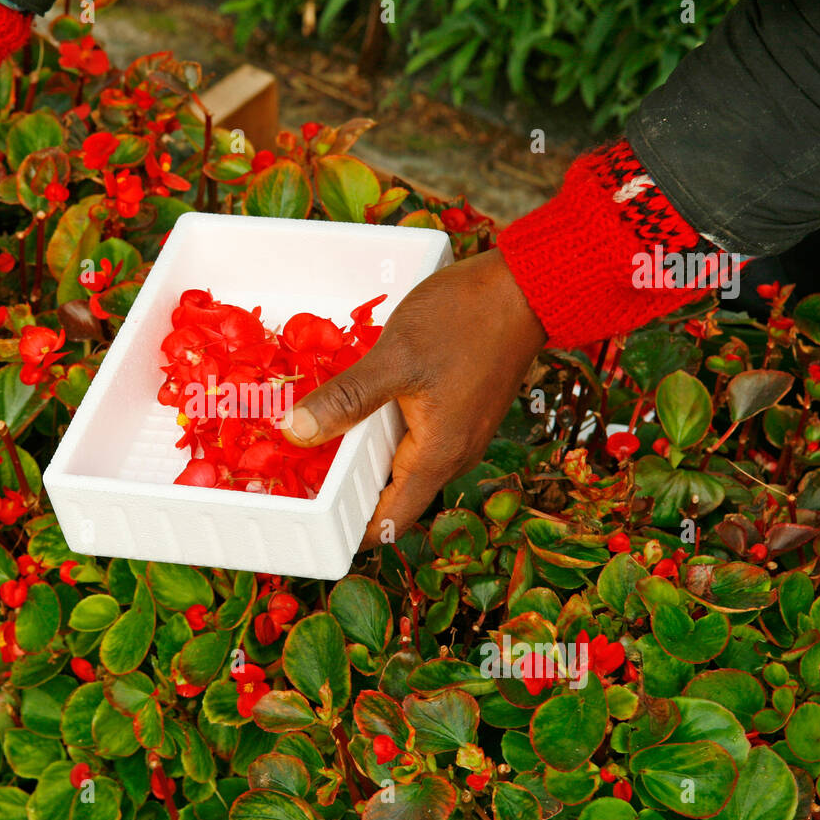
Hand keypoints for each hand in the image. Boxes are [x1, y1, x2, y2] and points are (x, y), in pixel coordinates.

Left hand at [283, 249, 546, 546]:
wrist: (523, 286)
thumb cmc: (463, 319)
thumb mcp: (395, 357)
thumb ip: (347, 399)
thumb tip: (297, 432)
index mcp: (437, 456)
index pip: (389, 522)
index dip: (349, 533)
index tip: (307, 528)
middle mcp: (452, 456)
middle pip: (393, 495)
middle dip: (347, 495)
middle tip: (296, 484)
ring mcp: (459, 433)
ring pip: (403, 464)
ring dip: (364, 461)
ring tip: (315, 450)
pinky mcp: (460, 411)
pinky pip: (415, 438)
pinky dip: (383, 434)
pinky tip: (355, 411)